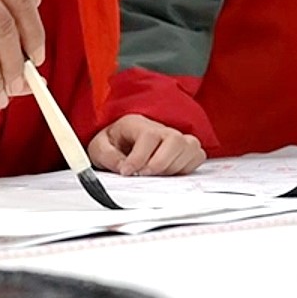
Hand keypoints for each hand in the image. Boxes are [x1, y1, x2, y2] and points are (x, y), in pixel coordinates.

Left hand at [87, 114, 205, 176]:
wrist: (119, 144)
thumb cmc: (111, 144)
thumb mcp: (99, 148)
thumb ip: (108, 157)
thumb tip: (124, 168)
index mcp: (136, 123)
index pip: (148, 136)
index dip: (140, 157)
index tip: (128, 172)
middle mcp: (160, 127)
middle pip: (175, 139)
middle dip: (160, 163)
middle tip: (144, 174)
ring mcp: (175, 137)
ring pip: (189, 148)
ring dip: (172, 167)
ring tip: (154, 174)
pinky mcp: (186, 149)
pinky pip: (197, 156)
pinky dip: (186, 168)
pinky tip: (168, 172)